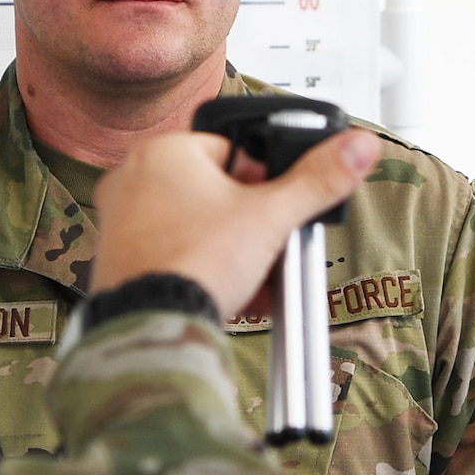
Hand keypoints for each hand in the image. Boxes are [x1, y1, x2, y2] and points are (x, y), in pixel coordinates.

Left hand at [89, 128, 381, 317]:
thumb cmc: (195, 264)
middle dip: (248, 223)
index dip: (263, 182)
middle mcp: (132, 178)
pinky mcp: (117, 257)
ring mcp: (120, 219)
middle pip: (215, 191)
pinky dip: (201, 267)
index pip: (232, 152)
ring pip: (194, 225)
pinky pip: (173, 253)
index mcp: (164, 151)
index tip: (273, 210)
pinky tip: (226, 289)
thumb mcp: (271, 216)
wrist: (152, 327)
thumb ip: (318, 179)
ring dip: (229, 248)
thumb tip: (357, 146)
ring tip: (249, 273)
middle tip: (265, 245)